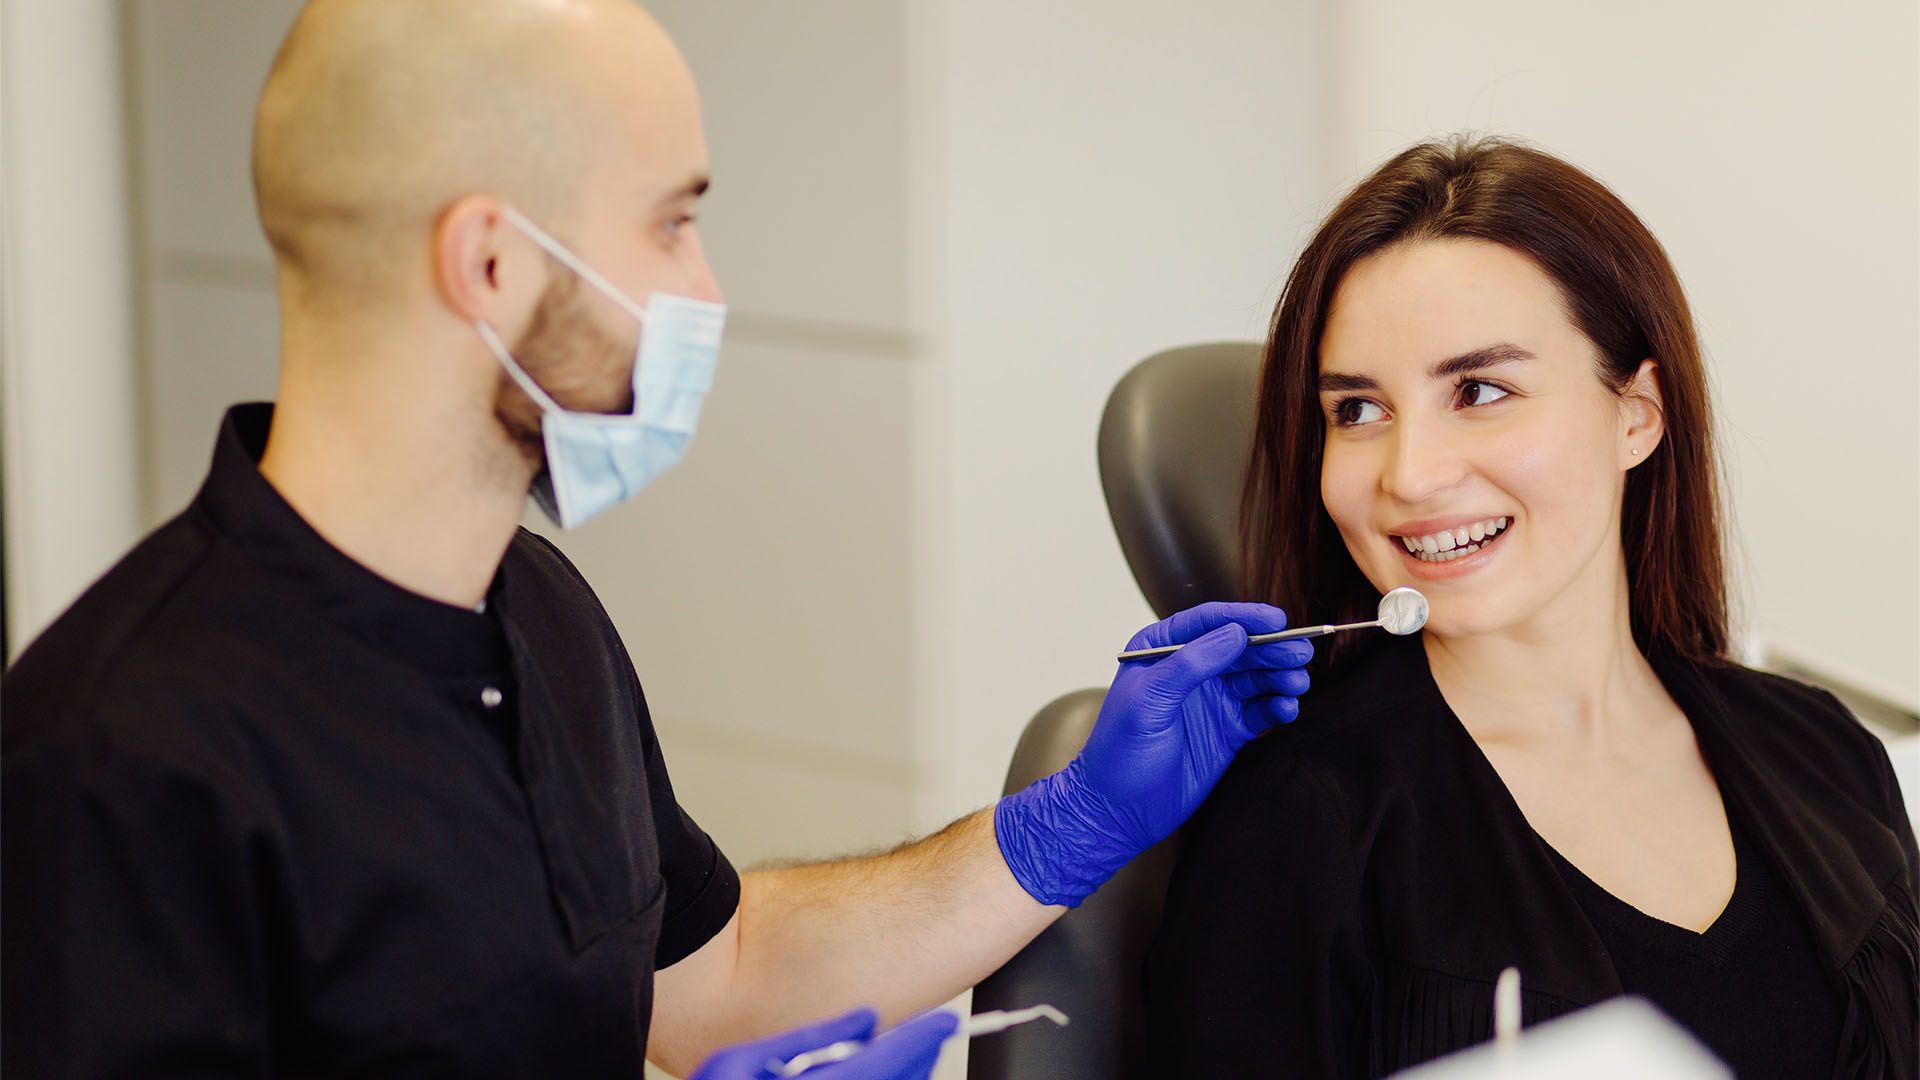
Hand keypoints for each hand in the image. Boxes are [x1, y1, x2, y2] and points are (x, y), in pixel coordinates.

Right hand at [689, 1007, 957, 1079]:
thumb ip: (808, 1040)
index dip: (918, 1039)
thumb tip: (867, 1018)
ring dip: (905, 1077)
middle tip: (932, 1031)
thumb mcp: (736, 1062)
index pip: (880, 1063)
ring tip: (905, 1050)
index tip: (944, 1020)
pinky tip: (874, 1073)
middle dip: (918, 1059)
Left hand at [994, 603, 1310, 905]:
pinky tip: (1286, 708)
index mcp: (1162, 651)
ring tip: (1297, 682)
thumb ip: (1191, 664)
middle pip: (1240, 648)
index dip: (1245, 617)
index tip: (1277, 620)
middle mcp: (1190, 670)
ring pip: (1255, 678)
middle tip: (1301, 652)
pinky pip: (1260, 711)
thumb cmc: (1120, 752)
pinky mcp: (1228, 731)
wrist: (1118, 810)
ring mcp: (1211, 701)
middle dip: (1272, 649)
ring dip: (1280, 677)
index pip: (1209, 623)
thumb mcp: (1149, 701)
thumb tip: (1235, 633)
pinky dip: (1276, 707)